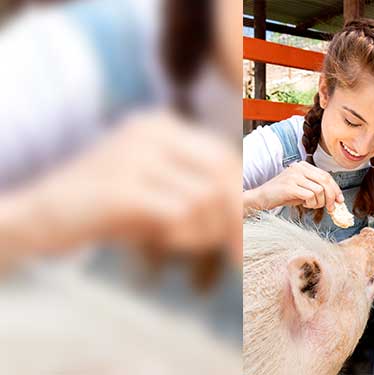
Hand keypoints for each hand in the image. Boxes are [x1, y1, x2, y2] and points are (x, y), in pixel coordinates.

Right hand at [8, 110, 241, 260]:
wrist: (38, 219)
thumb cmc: (106, 209)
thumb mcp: (158, 191)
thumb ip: (201, 192)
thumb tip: (250, 212)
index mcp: (163, 126)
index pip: (226, 158)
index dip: (243, 198)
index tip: (248, 233)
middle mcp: (153, 132)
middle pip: (224, 173)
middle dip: (235, 217)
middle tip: (233, 250)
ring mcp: (137, 155)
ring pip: (207, 196)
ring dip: (204, 230)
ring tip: (178, 241)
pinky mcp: (123, 187)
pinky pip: (181, 213)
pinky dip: (183, 235)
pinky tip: (163, 242)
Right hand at [248, 161, 343, 211]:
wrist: (262, 197)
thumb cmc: (283, 194)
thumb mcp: (302, 188)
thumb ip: (317, 189)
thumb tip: (335, 199)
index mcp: (304, 165)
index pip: (327, 176)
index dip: (336, 189)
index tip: (340, 200)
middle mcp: (300, 168)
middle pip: (326, 181)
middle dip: (331, 197)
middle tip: (331, 208)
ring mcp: (295, 176)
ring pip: (319, 190)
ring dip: (319, 202)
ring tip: (311, 205)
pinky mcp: (290, 186)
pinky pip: (310, 195)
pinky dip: (311, 203)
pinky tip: (304, 204)